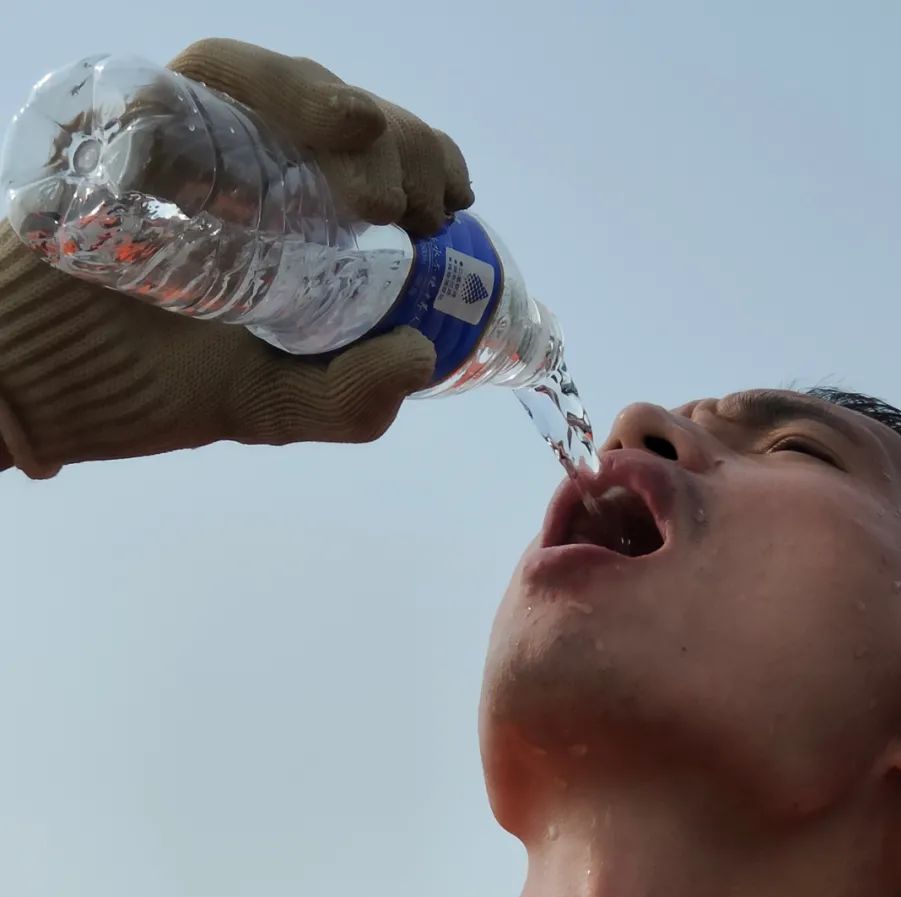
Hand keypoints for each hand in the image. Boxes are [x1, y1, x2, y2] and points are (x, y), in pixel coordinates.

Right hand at [0, 39, 474, 477]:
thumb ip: (346, 399)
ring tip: (373, 170)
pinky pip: (194, 82)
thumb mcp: (269, 405)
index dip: (421, 159)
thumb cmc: (149, 386)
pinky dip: (256, 93)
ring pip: (273, 79)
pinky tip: (301, 135)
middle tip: (416, 203)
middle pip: (333, 110)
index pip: (365, 159)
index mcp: (284, 215)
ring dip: (334, 107)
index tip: (452, 201)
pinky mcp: (126, 124)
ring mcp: (182, 137)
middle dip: (399, 137)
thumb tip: (420, 356)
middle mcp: (239, 164)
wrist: (41, 389)